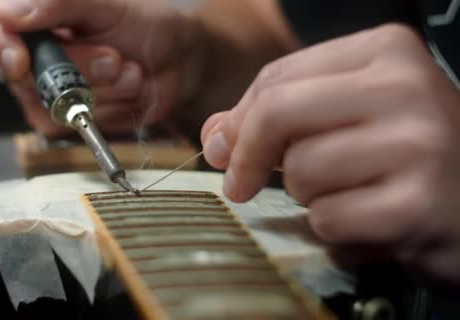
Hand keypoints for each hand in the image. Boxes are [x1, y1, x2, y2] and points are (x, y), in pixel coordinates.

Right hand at [0, 0, 203, 136]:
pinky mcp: (65, 117)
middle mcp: (28, 52)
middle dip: (79, 69)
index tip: (22, 59)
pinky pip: (71, 125)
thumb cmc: (143, 25)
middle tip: (115, 56)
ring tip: (128, 69)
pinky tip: (127, 90)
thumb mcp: (107, 5)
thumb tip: (8, 12)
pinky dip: (109, 108)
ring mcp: (44, 89)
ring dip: (102, 89)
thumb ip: (59, 3)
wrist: (178, 62)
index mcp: (27, 14)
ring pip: (51, 104)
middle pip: (21, 75)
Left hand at [201, 24, 459, 283]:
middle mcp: (406, 88)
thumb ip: (278, 115)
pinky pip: (328, 218)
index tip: (226, 150)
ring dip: (308, 197)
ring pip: (301, 171)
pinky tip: (366, 223)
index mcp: (386, 51)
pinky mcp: (417, 204)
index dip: (239, 121)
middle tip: (243, 185)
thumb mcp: (348, 115)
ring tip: (347, 196)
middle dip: (249, 157)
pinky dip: (333, 230)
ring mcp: (417, 145)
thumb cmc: (408, 154)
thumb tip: (214, 136)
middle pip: (277, 114)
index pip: (276, 78)